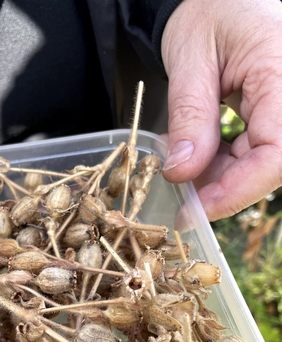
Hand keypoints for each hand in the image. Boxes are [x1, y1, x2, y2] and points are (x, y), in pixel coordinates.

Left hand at [161, 0, 281, 220]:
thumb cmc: (207, 9)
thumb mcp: (190, 59)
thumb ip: (190, 116)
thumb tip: (182, 172)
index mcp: (281, 73)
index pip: (277, 151)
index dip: (238, 190)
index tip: (197, 210)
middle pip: (270, 164)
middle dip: (224, 188)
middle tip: (181, 200)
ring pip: (261, 164)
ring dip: (219, 178)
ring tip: (182, 169)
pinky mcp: (272, 115)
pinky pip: (253, 152)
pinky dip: (221, 164)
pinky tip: (195, 157)